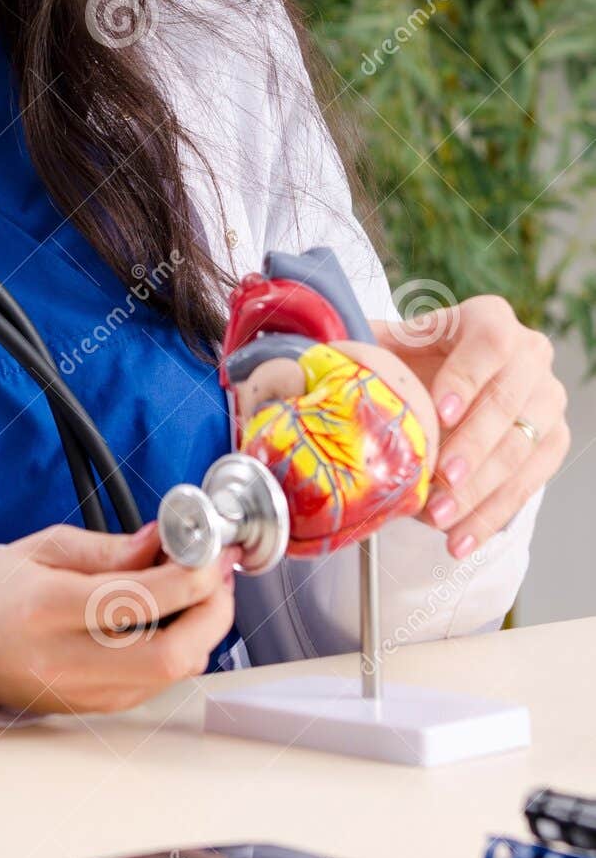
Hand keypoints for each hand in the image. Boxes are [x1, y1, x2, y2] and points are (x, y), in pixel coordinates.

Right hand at [0, 520, 234, 716]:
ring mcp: (87, 693)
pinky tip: (173, 617)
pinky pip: (159, 682)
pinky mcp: (100, 709)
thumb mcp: (42, 548)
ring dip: (202, 630)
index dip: (189, 575)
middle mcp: (68, 661)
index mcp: (48, 609)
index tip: (209, 550)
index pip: (138, 599)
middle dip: (213, 612)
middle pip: (171, 655)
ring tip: (198, 589)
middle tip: (218, 576)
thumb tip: (162, 541)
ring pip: (174, 673)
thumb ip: (108, 548)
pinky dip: (180, 648)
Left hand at [369, 295, 568, 558]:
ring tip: (439, 518)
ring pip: (522, 448)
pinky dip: (491, 516)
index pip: (491, 343)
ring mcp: (547, 400)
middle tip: (439, 478)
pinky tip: (460, 538)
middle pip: (509, 402)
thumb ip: (358, 348)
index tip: (438, 413)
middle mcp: (530, 355)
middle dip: (473, 446)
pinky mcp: (551, 442)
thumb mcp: (386, 345)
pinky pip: (529, 484)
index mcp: (490, 319)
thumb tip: (307, 364)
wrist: (444, 385)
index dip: (467, 378)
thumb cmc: (410, 361)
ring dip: (480, 490)